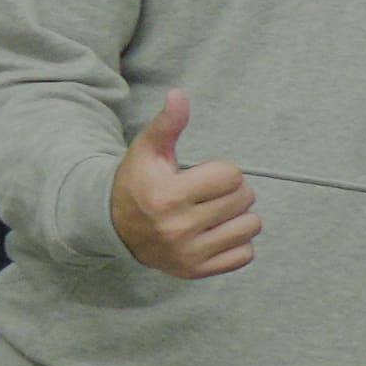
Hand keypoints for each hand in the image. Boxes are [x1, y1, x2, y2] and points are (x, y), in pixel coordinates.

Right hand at [109, 91, 256, 279]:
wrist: (114, 227)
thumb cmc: (138, 183)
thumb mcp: (148, 151)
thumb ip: (168, 124)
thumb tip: (179, 94)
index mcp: (167, 195)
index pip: (232, 175)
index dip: (222, 171)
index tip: (203, 176)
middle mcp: (177, 228)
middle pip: (245, 199)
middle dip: (232, 191)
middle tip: (209, 194)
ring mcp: (188, 253)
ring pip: (251, 226)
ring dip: (239, 216)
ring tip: (214, 213)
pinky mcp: (196, 271)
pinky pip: (245, 255)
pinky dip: (237, 243)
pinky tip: (215, 233)